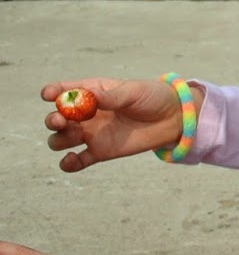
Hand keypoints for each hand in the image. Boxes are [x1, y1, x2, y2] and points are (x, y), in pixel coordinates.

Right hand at [40, 78, 187, 171]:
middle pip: (56, 118)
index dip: (52, 93)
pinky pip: (77, 161)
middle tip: (61, 120)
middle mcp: (85, 114)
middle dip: (53, 119)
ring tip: (76, 135)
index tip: (49, 95)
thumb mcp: (133, 92)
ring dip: (59, 139)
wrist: (173, 118)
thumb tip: (88, 98)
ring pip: (60, 140)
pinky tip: (70, 160)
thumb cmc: (152, 98)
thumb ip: (111, 96)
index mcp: (91, 92)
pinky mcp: (99, 152)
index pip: (63, 91)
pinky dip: (68, 163)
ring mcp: (91, 134)